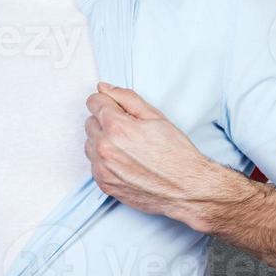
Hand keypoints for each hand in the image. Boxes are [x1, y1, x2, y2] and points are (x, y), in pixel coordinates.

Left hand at [84, 81, 215, 220]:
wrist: (186, 188)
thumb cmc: (175, 153)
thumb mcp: (155, 117)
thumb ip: (126, 98)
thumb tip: (103, 88)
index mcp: (117, 127)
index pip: (94, 102)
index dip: (107, 102)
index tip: (116, 108)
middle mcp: (105, 148)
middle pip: (90, 122)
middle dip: (105, 122)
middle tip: (129, 130)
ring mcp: (102, 169)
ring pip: (89, 144)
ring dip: (103, 141)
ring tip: (127, 147)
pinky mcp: (104, 184)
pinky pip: (94, 164)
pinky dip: (105, 161)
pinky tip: (125, 162)